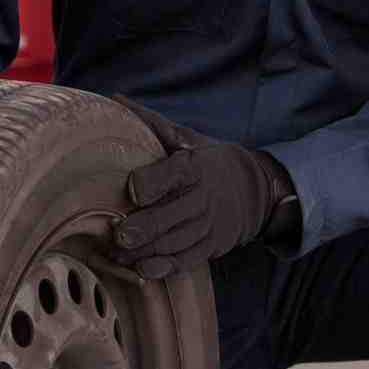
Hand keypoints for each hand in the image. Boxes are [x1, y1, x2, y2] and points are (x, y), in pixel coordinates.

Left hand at [109, 99, 293, 278]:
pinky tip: (141, 269)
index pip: (177, 172)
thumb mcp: (186, 139)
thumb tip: (115, 99)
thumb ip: (152, 124)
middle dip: (146, 227)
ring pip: (176, 242)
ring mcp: (209, 224)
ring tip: (117, 254)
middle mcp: (204, 196)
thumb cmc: (206, 161)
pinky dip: (164, 268)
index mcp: (195, 165)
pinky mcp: (211, 247)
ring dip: (146, 252)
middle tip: (119, 234)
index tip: (133, 189)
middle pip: (174, 214)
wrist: (253, 189)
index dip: (155, 181)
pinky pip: (187, 260)